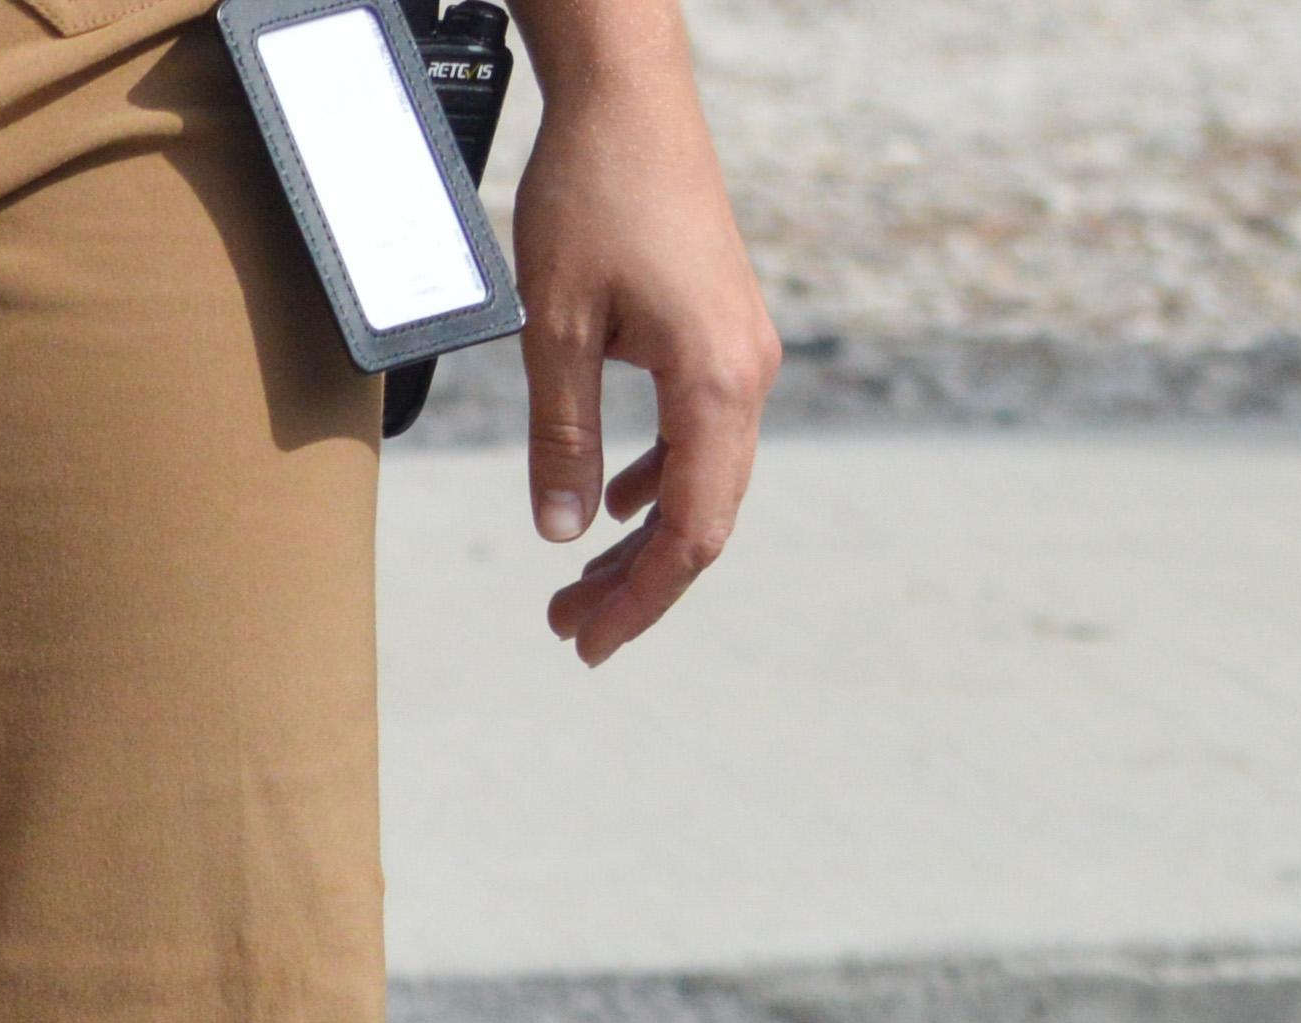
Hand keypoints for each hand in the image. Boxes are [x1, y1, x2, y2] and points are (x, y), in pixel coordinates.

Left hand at [507, 40, 778, 665]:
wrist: (628, 100)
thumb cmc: (590, 198)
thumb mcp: (553, 331)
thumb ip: (561, 437)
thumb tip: (561, 534)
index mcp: (716, 383)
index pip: (690, 531)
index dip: (639, 600)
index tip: (584, 644)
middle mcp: (746, 373)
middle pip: (704, 518)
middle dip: (637, 585)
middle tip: (565, 630)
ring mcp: (739, 351)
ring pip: (702, 480)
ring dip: (640, 540)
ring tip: (574, 586)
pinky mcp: (718, 332)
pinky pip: (697, 434)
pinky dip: (652, 482)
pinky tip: (608, 507)